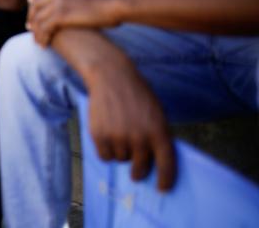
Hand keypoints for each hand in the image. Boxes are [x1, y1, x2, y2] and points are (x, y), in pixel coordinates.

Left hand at [27, 0, 119, 45]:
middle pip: (37, 3)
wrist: (115, 2)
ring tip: (37, 41)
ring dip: (36, 31)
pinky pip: (44, 28)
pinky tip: (44, 45)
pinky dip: (42, 37)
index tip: (30, 2)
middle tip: (29, 27)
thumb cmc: (112, 0)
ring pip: (39, 18)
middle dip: (31, 16)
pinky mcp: (61, 15)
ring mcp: (58, 2)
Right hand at [84, 55, 175, 191]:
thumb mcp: (156, 112)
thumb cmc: (137, 94)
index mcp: (159, 131)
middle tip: (137, 173)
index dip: (165, 180)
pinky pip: (105, 157)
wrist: (111, 76)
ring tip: (119, 133)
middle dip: (139, 172)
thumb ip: (157, 135)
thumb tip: (154, 162)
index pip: (166, 164)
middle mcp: (139, 137)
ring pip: (121, 160)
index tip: (162, 189)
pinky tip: (107, 135)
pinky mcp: (99, 135)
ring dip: (121, 153)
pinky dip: (106, 151)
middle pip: (140, 167)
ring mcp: (118, 137)